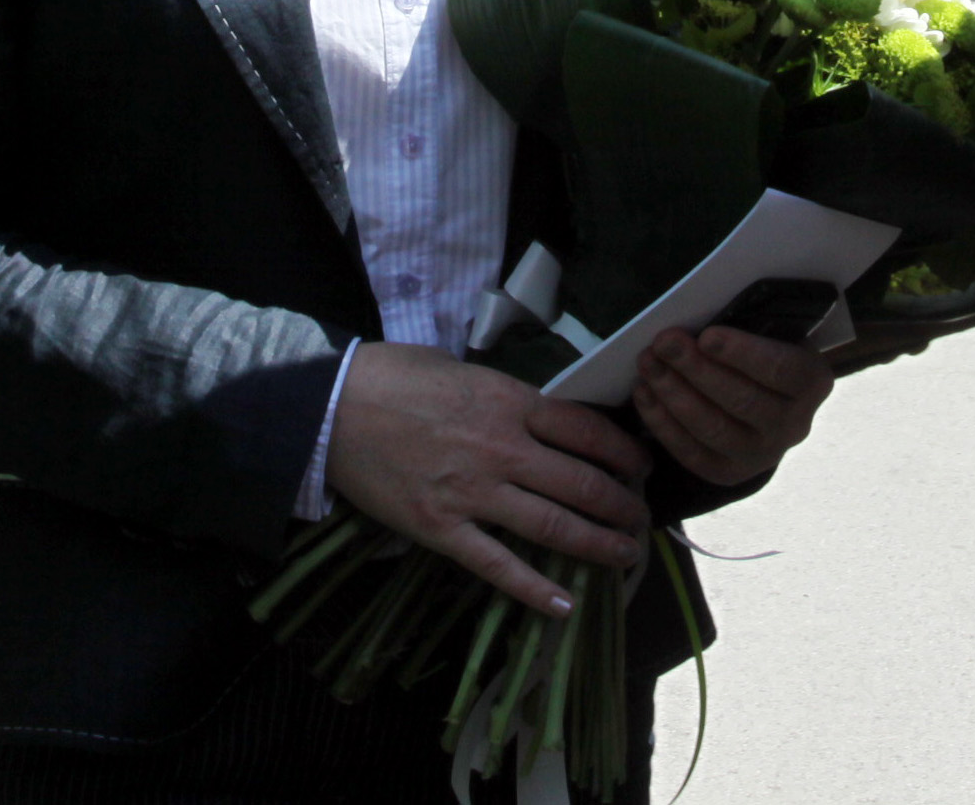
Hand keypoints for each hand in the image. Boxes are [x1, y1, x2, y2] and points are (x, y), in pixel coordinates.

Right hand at [327, 341, 650, 615]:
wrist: (332, 406)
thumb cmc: (396, 377)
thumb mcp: (465, 369)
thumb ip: (506, 395)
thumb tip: (539, 411)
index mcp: (511, 402)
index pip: (587, 430)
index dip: (624, 451)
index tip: (642, 465)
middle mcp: (503, 449)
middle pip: (582, 482)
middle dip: (621, 504)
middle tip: (642, 519)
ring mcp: (473, 493)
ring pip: (553, 526)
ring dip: (597, 544)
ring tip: (626, 557)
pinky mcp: (441, 529)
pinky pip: (498, 566)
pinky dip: (535, 589)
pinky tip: (566, 605)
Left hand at [632, 326, 833, 485]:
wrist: (773, 402)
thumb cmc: (767, 351)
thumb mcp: (775, 334)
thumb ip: (750, 327)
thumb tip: (698, 321)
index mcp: (813, 382)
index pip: (780, 369)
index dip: (742, 353)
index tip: (706, 336)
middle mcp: (794, 425)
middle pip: (741, 399)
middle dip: (696, 369)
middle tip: (663, 342)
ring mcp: (762, 455)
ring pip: (713, 428)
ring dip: (673, 393)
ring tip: (648, 363)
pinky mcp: (729, 473)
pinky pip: (691, 452)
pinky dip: (663, 421)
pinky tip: (644, 392)